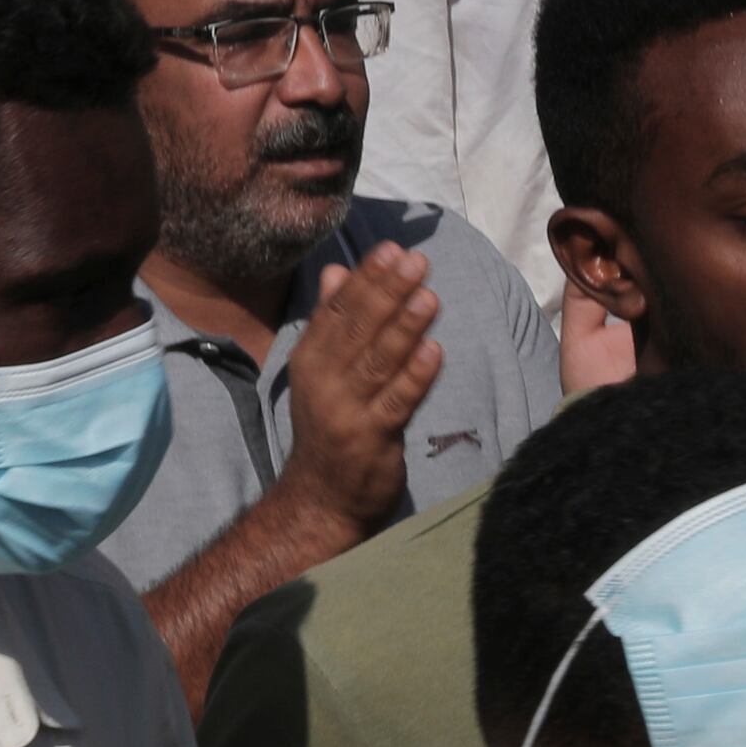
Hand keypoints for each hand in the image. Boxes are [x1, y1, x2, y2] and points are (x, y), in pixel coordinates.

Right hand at [273, 251, 446, 534]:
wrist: (322, 496)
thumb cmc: (328, 425)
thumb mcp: (319, 370)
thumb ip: (330, 320)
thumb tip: (337, 271)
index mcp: (310, 358)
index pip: (338, 310)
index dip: (365, 278)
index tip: (390, 250)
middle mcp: (324, 380)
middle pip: (359, 329)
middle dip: (388, 292)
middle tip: (415, 261)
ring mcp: (346, 410)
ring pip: (379, 361)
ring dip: (404, 327)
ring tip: (428, 295)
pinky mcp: (372, 438)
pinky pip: (397, 402)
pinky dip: (416, 376)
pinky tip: (434, 350)